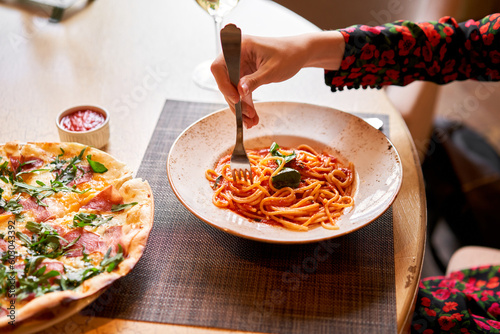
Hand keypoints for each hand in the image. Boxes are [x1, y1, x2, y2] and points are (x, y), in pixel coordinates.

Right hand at [211, 31, 344, 127]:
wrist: (299, 53)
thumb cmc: (288, 55)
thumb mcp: (271, 70)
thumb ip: (254, 81)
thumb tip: (239, 92)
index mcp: (239, 47)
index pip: (219, 67)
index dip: (223, 84)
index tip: (236, 99)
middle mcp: (235, 56)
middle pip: (225, 82)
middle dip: (235, 101)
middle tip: (247, 115)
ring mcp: (239, 66)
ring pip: (232, 90)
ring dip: (241, 107)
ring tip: (251, 120)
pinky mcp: (244, 75)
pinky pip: (240, 91)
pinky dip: (246, 104)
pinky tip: (252, 116)